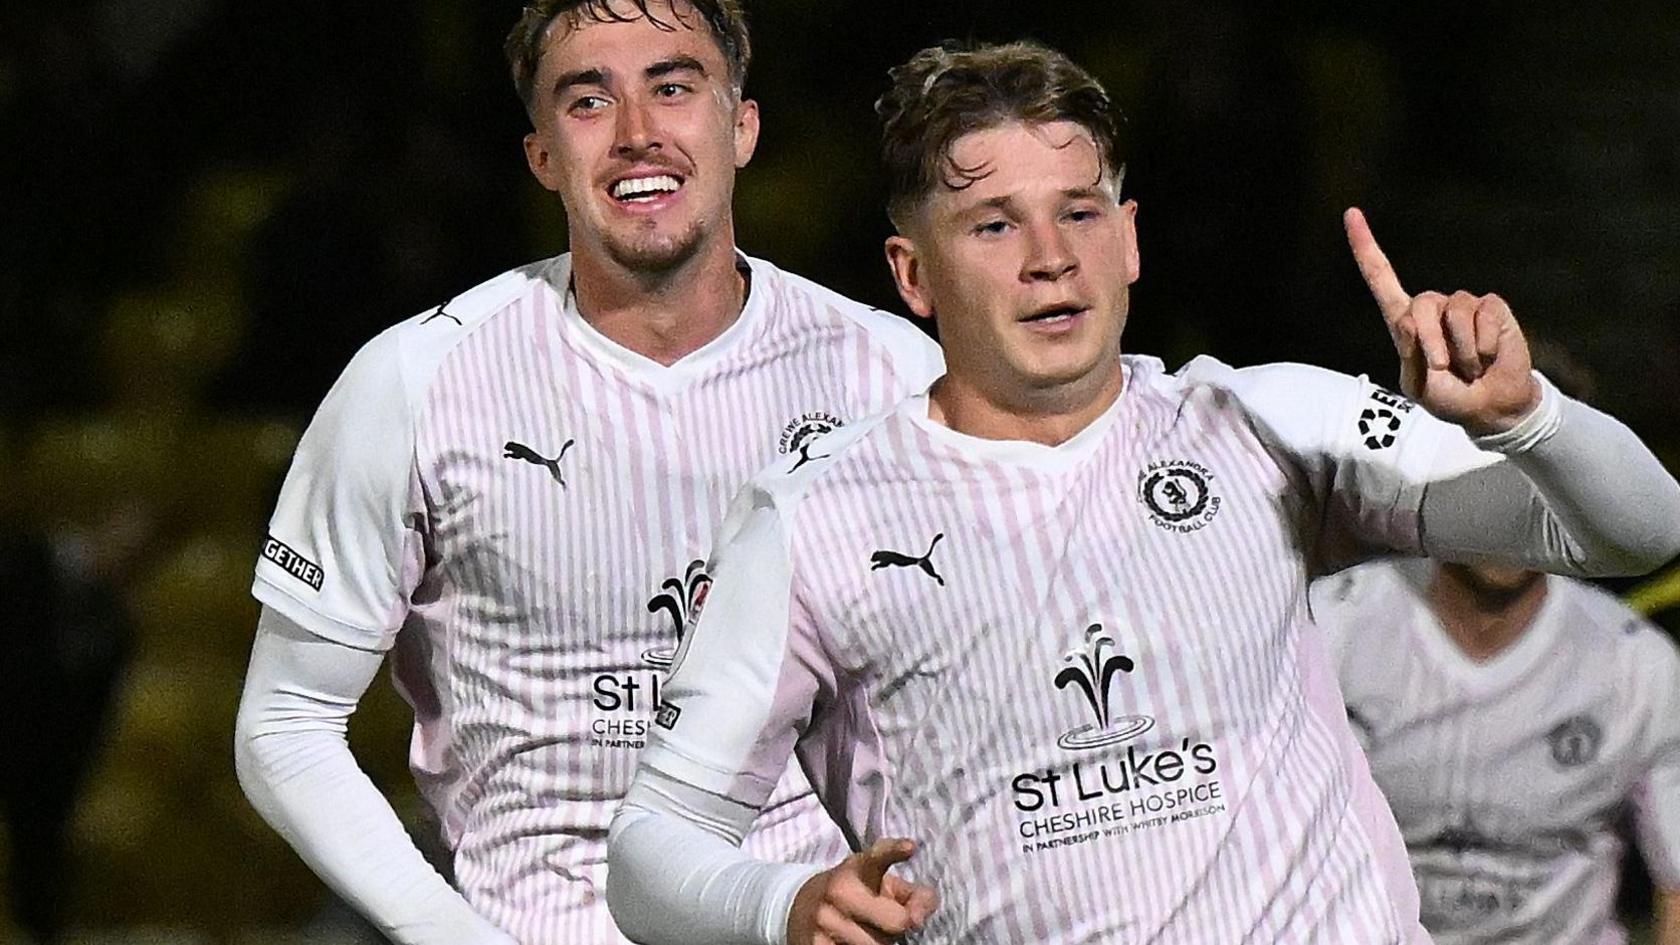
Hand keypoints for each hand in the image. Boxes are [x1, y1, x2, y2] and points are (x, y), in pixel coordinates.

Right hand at [787, 837, 938, 944]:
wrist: (801, 908)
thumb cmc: (856, 895)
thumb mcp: (884, 885)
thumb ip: (915, 896)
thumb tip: (918, 919)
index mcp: (858, 868)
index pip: (878, 856)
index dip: (894, 851)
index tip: (909, 847)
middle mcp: (839, 890)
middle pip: (895, 922)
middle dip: (896, 928)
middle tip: (883, 922)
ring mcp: (823, 919)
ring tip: (864, 933)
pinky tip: (848, 941)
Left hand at [1344, 207, 1540, 435]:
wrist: (1490, 407)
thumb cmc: (1449, 397)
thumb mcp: (1418, 386)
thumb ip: (1409, 356)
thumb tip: (1408, 317)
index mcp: (1405, 323)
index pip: (1381, 279)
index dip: (1366, 248)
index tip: (1351, 214)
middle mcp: (1432, 307)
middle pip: (1421, 304)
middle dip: (1430, 342)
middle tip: (1441, 369)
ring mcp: (1462, 305)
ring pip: (1454, 313)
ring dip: (1461, 350)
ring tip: (1468, 367)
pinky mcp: (1491, 307)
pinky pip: (1483, 316)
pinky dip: (1482, 345)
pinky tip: (1487, 357)